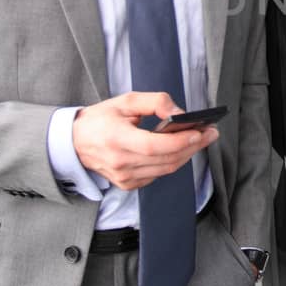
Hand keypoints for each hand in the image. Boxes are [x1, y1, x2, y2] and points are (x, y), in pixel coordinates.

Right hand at [71, 91, 217, 190]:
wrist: (75, 143)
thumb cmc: (100, 119)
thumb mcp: (125, 101)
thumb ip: (155, 102)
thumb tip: (180, 114)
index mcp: (116, 139)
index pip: (153, 146)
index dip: (179, 141)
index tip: (199, 132)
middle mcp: (120, 162)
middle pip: (166, 159)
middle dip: (193, 146)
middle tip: (210, 133)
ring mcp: (124, 177)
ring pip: (166, 169)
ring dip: (187, 155)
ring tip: (200, 139)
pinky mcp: (128, 184)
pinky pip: (157, 174)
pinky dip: (171, 162)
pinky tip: (180, 150)